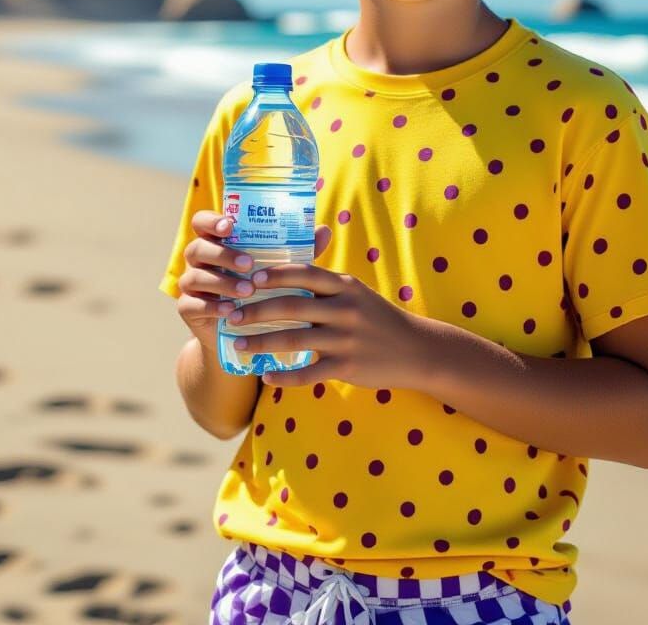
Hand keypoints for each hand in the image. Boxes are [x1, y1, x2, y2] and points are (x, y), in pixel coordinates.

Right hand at [175, 210, 330, 353]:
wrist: (245, 334)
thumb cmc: (263, 290)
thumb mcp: (280, 269)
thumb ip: (298, 250)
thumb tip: (325, 230)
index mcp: (218, 242)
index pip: (204, 222)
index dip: (212, 221)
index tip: (231, 225)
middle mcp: (200, 259)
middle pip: (197, 247)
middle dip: (223, 254)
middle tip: (249, 263)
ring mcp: (191, 284)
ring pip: (195, 276)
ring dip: (222, 282)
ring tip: (247, 290)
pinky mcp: (188, 309)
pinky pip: (192, 304)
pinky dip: (212, 306)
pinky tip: (230, 310)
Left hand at [226, 239, 428, 389]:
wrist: (415, 350)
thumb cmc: (377, 318)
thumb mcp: (356, 293)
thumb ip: (325, 283)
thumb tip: (286, 270)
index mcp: (345, 286)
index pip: (304, 273)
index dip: (274, 274)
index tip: (249, 278)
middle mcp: (345, 309)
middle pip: (292, 307)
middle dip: (256, 310)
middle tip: (231, 314)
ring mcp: (346, 340)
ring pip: (295, 341)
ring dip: (261, 343)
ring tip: (237, 344)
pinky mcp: (347, 367)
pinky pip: (309, 374)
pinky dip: (284, 377)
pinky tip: (266, 377)